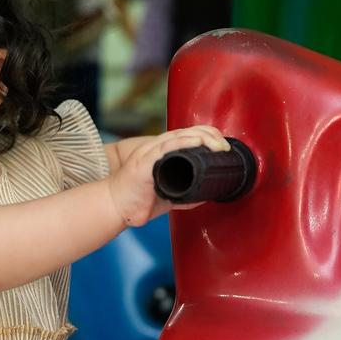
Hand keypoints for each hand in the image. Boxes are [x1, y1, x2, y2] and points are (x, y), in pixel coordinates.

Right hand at [105, 125, 229, 229]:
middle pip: (188, 131)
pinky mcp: (144, 162)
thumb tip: (206, 196)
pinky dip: (183, 143)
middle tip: (225, 148)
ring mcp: (149, 153)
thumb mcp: (168, 196)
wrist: (115, 208)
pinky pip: (166, 147)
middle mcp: (156, 148)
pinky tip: (197, 142)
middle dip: (211, 135)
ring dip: (202, 137)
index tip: (223, 148)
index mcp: (162, 153)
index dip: (208, 136)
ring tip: (217, 145)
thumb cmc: (137, 202)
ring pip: (179, 136)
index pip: (188, 135)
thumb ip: (186, 194)